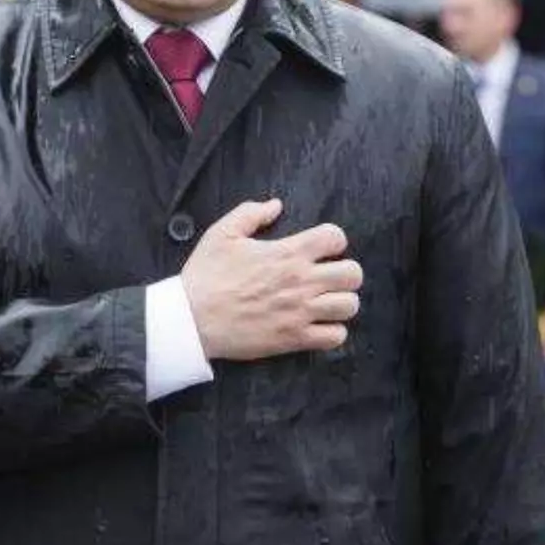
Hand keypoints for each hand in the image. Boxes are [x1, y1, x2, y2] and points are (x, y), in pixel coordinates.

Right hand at [182, 199, 363, 361]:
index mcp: (287, 253)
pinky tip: (318, 325)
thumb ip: (251, 213)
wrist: (191, 319)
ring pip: (349, 305)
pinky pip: (335, 337)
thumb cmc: (205, 275)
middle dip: (345, 272)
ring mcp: (300, 312)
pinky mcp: (294, 339)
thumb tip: (276, 205)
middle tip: (328, 276)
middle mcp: (301, 282)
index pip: (335, 238)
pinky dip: (332, 331)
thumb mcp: (222, 233)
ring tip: (325, 302)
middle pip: (353, 273)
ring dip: (340, 302)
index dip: (332, 240)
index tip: (320, 249)